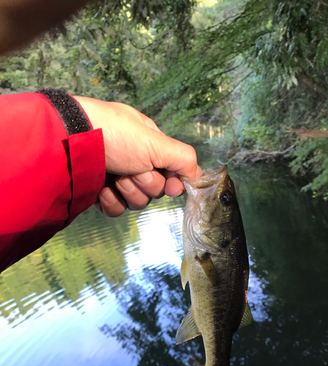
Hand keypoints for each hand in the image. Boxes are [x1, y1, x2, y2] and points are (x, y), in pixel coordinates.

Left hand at [74, 96, 201, 216]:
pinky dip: (111, 202)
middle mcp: (134, 161)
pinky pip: (116, 209)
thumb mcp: (156, 142)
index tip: (172, 186)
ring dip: (129, 191)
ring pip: (137, 202)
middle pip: (156, 190)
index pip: (172, 172)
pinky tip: (103, 190)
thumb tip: (199, 177)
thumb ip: (184, 159)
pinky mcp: (98, 193)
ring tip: (115, 177)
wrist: (69, 143)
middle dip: (146, 183)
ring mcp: (116, 178)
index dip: (173, 182)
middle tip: (132, 170)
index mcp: (149, 145)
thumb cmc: (114, 135)